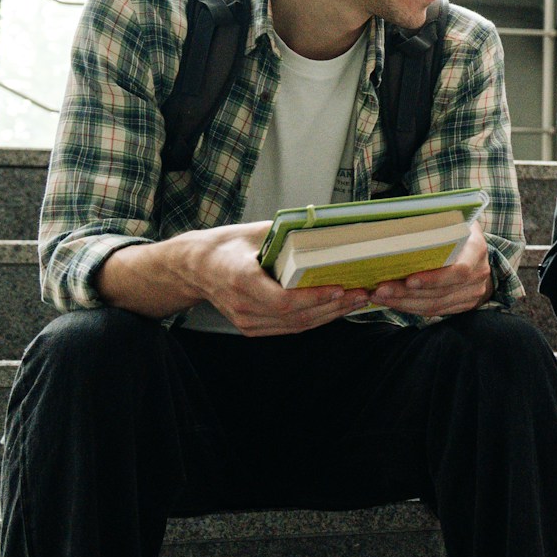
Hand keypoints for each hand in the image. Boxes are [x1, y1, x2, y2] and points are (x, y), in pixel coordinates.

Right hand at [191, 220, 369, 336]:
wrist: (195, 268)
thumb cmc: (227, 246)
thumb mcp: (255, 232)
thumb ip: (287, 234)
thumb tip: (324, 227)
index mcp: (241, 279)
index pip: (282, 299)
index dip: (314, 297)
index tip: (340, 288)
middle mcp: (243, 305)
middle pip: (295, 316)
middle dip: (333, 307)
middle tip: (361, 294)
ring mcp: (246, 321)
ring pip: (296, 326)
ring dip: (329, 316)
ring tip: (355, 302)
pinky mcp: (251, 328)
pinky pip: (289, 328)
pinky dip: (315, 320)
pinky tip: (334, 310)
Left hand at [367, 223, 493, 319]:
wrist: (480, 252)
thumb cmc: (459, 230)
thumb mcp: (453, 220)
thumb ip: (434, 223)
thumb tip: (398, 222)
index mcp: (476, 250)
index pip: (459, 270)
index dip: (433, 278)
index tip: (408, 280)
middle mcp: (478, 275)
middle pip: (440, 292)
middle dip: (406, 293)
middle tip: (379, 289)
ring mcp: (472, 293)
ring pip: (434, 305)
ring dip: (403, 302)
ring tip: (378, 296)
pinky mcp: (463, 306)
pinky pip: (433, 311)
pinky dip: (410, 307)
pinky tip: (392, 301)